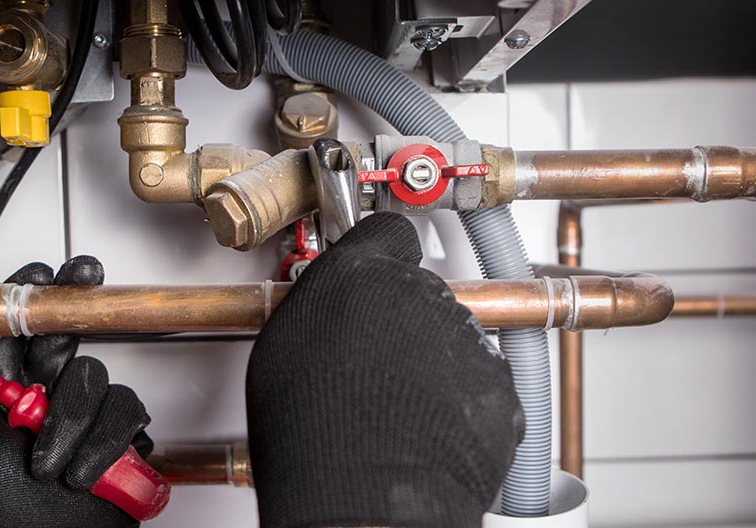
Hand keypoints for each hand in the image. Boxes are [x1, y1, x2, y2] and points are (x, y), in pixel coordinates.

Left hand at [0, 256, 151, 527]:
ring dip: (70, 421)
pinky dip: (103, 442)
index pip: (13, 324)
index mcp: (1, 386)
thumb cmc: (7, 509)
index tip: (41, 267)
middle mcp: (43, 388)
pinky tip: (83, 469)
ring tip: (49, 463)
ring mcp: (84, 406)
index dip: (28, 291)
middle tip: (83, 275)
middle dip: (73, 305)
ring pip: (90, 371)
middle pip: (63, 328)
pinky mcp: (119, 424)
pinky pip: (122, 407)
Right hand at [247, 213, 524, 526]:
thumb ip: (317, 308)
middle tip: (374, 361)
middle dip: (401, 318)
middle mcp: (421, 294)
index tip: (378, 266)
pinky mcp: (499, 384)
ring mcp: (466, 339)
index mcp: (362, 274)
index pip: (388, 234)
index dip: (382, 254)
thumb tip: (323, 309)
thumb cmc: (309, 429)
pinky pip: (479, 383)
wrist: (362, 495)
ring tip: (396, 407)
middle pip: (419, 290)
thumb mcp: (282, 347)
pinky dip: (460, 402)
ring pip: (451, 337)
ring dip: (431, 362)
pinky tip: (426, 429)